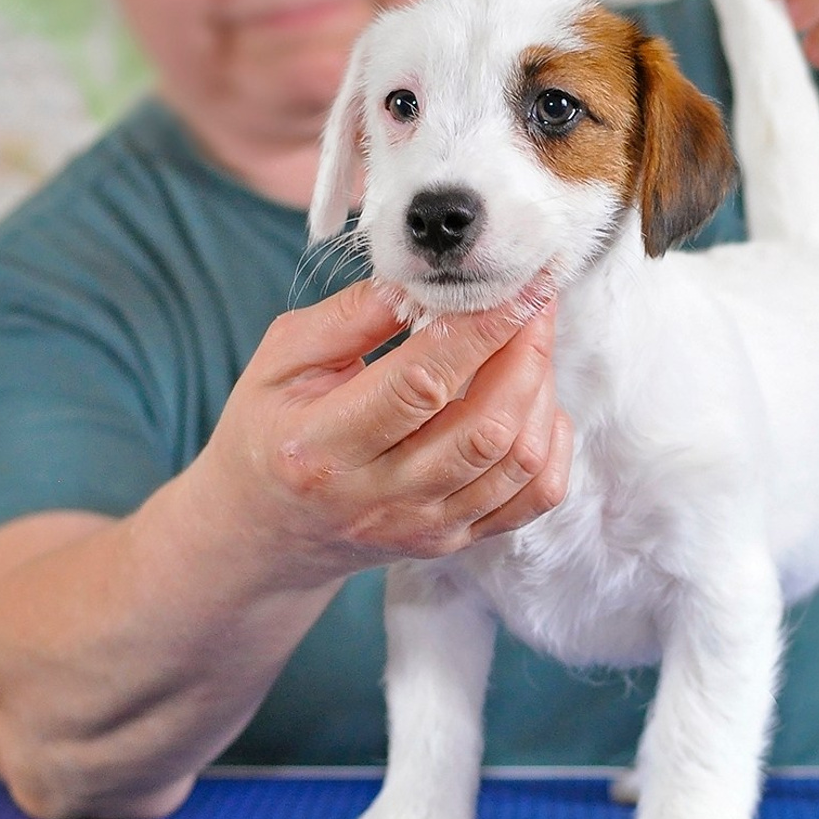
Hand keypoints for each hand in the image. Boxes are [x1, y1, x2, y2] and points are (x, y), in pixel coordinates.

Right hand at [189, 279, 572, 591]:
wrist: (267, 530)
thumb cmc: (269, 429)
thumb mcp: (279, 360)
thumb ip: (347, 316)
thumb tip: (419, 279)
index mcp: (320, 448)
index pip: (419, 383)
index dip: (479, 330)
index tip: (517, 284)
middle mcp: (376, 498)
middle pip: (483, 427)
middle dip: (526, 352)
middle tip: (536, 299)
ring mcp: (422, 527)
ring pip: (517, 461)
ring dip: (541, 390)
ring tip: (531, 341)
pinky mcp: (454, 540)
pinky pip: (533, 499)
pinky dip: (551, 443)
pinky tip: (535, 402)